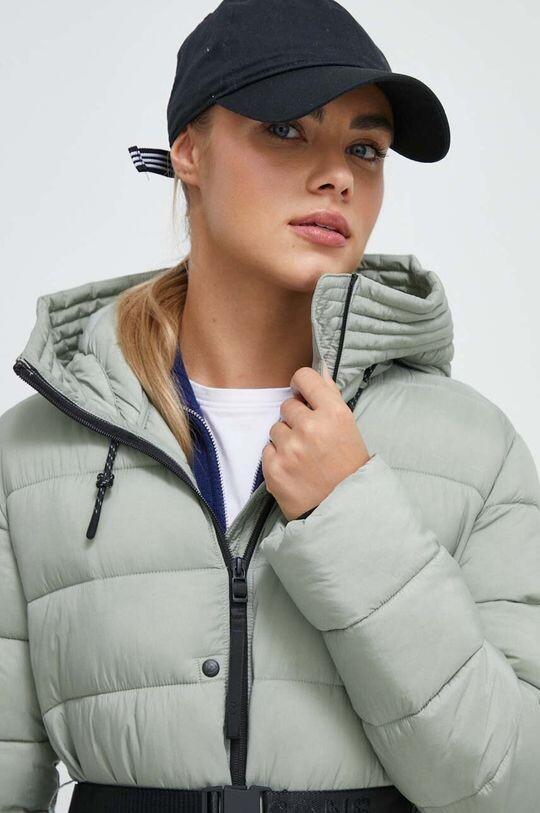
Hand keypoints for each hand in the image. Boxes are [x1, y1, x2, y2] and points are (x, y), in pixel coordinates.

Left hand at [262, 362, 371, 520]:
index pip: (305, 378)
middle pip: (288, 405)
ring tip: (303, 458)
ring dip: (286, 439)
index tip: (301, 393)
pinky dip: (278, 458)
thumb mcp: (349, 430)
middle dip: (296, 419)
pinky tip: (295, 470)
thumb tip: (321, 368)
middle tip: (310, 439)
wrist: (345, 513)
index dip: (301, 384)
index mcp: (334, 414)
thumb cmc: (349, 469)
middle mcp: (311, 427)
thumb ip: (331, 398)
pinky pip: (267, 449)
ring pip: (275, 428)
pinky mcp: (274, 468)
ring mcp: (290, 449)